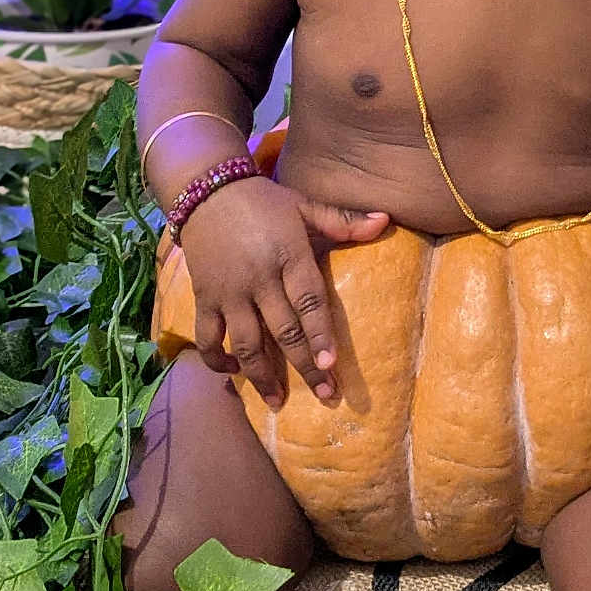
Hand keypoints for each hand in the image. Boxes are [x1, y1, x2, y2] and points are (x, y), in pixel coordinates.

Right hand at [180, 176, 389, 408]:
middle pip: (284, 330)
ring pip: (246, 342)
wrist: (206, 188)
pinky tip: (232, 373)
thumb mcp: (304, 204)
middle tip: (324, 395)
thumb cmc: (264, 200)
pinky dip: (216, 359)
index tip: (332, 364)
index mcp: (288, 254)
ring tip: (277, 402)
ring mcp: (229, 291)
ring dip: (262, 375)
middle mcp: (259, 278)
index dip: (320, 334)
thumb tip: (386, 220)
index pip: (309, 301)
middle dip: (304, 366)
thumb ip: (343, 221)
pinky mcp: (203, 296)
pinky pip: (208, 336)